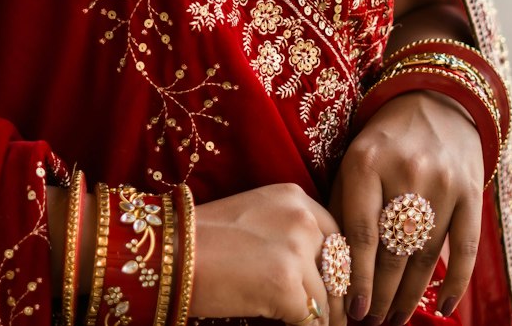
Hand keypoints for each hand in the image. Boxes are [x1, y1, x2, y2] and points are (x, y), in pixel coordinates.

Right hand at [192, 182, 347, 325]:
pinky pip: (313, 321)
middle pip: (339, 268)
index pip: (337, 236)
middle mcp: (301, 218)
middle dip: (337, 298)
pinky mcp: (288, 286)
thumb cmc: (206, 240)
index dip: (336, 269)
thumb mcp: (257, 217)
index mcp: (294, 197)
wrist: (172, 253)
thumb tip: (324, 273)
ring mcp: (296, 251)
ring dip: (322, 319)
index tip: (335, 290)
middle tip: (333, 319)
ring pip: (329, 300)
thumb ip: (292, 233)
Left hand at [330, 92, 483, 322]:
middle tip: (373, 320)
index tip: (353, 310)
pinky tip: (443, 307)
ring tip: (397, 318)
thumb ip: (344, 204)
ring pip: (426, 255)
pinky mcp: (470, 191)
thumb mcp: (353, 158)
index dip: (358, 277)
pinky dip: (455, 283)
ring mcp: (441, 183)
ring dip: (412, 294)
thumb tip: (335, 262)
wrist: (434, 101)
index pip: (362, 233)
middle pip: (394, 251)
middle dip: (382, 293)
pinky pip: (464, 247)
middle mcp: (405, 172)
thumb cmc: (383, 139)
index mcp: (366, 162)